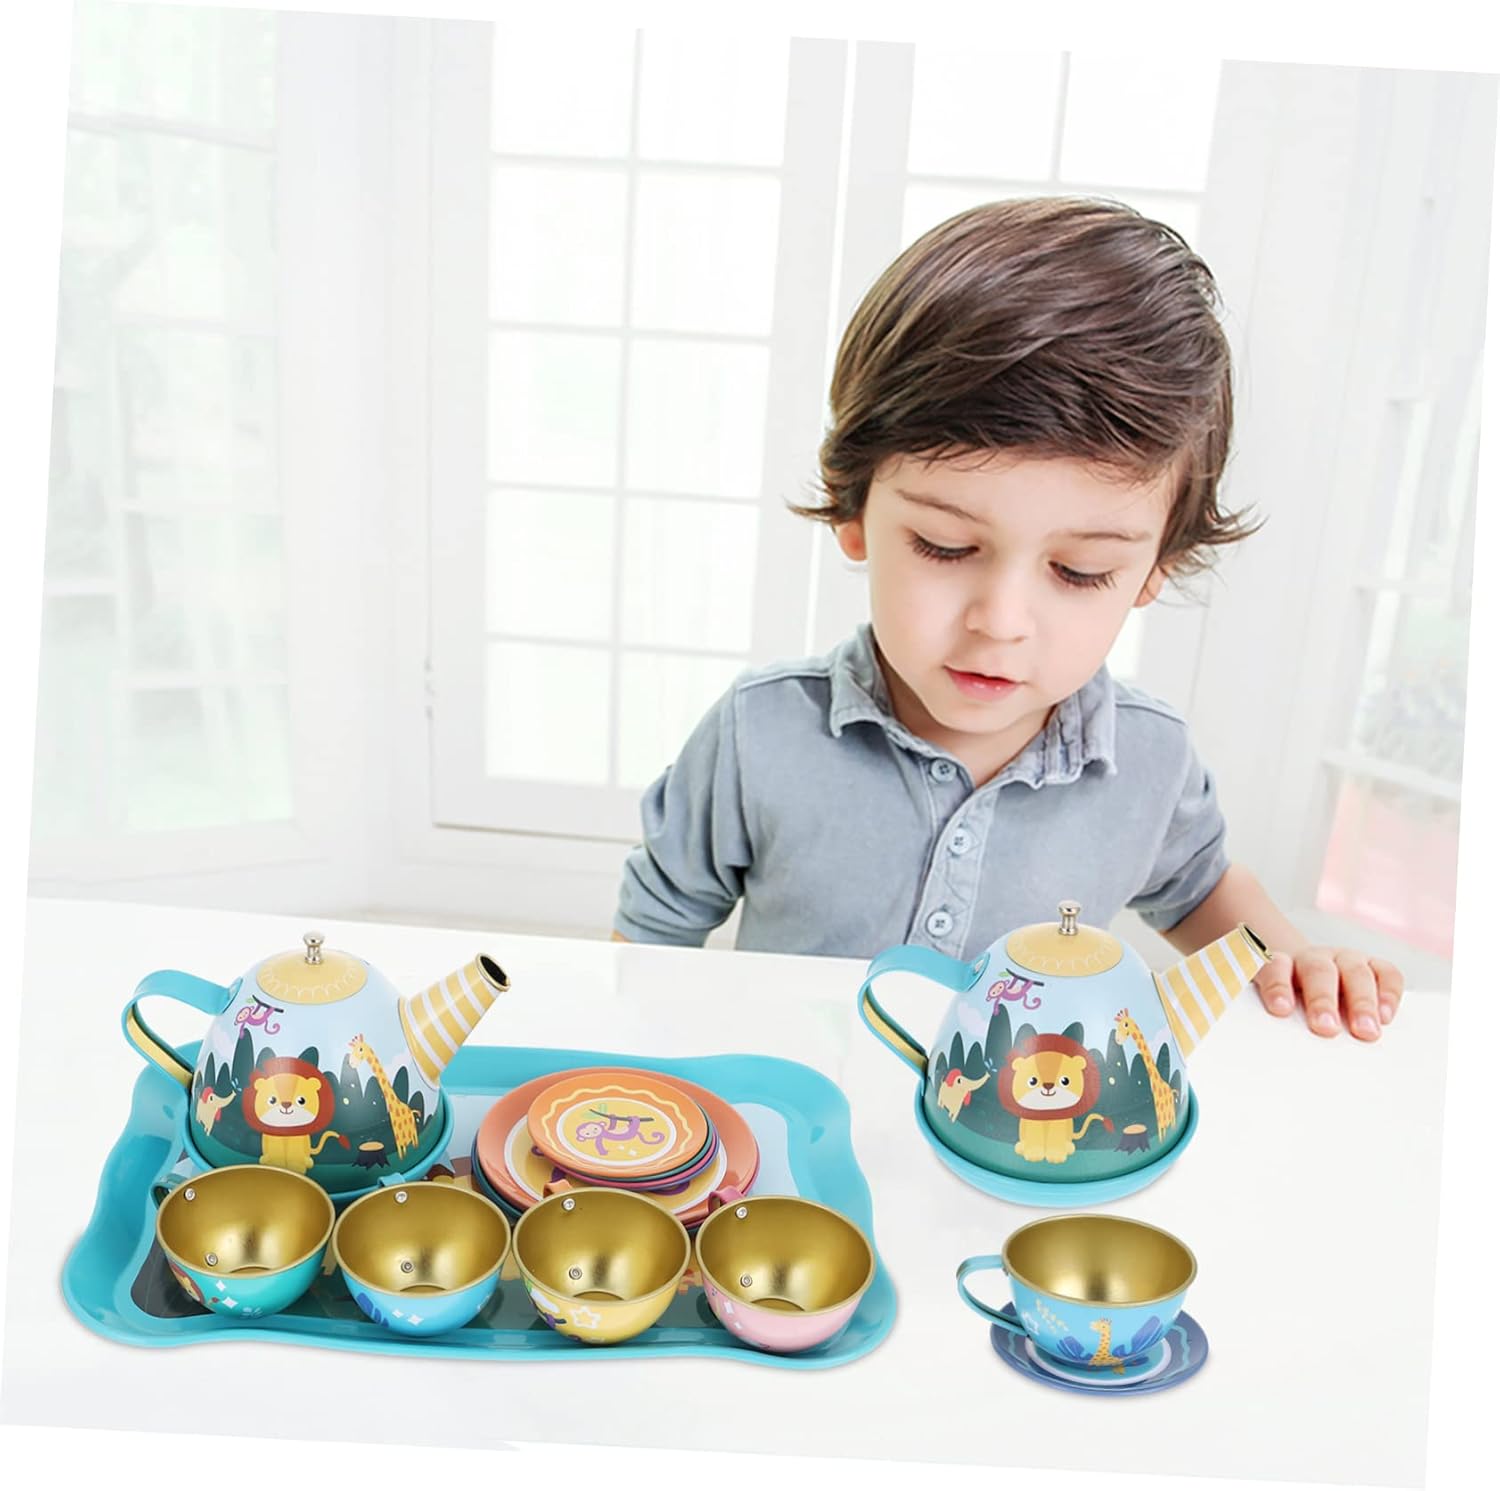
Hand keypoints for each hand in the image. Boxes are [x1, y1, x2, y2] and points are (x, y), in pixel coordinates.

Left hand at [1252, 946, 1403, 1040]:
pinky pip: (1386, 974)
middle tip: (1326, 1028)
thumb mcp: (1281, 1008)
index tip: (1280, 1009)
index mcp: (1283, 965)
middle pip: (1318, 972)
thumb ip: (1282, 1020)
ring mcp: (1345, 959)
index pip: (1275, 968)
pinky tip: (1386, 1017)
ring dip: (1361, 1003)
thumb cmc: (1294, 1002)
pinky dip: (1388, 994)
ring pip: (1355, 973)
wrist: (1312, 981)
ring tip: (1365, 1031)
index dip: (1277, 986)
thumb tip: (1290, 1045)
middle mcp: (1315, 959)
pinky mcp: (1373, 965)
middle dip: (1323, 1001)